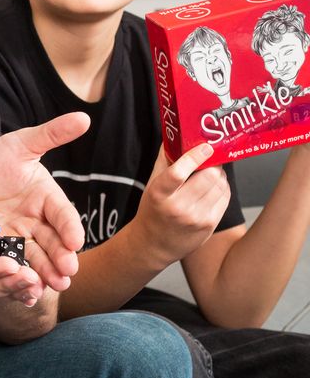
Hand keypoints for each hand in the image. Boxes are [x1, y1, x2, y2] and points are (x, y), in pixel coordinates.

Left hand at [0, 112, 90, 290]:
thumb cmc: (0, 161)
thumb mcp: (21, 144)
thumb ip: (50, 134)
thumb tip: (84, 117)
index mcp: (47, 199)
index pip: (63, 214)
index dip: (70, 227)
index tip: (76, 241)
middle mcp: (37, 223)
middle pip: (53, 243)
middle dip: (61, 259)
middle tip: (68, 275)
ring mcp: (17, 238)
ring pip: (34, 259)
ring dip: (43, 275)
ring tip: (49, 289)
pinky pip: (8, 266)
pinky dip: (17, 282)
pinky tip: (23, 296)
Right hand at [133, 144, 230, 266]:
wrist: (153, 244)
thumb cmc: (152, 209)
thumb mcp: (151, 184)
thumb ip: (165, 160)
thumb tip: (176, 133)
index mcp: (159, 194)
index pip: (178, 173)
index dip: (195, 157)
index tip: (205, 147)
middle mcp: (178, 208)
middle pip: (209, 176)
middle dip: (212, 165)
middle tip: (209, 161)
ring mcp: (196, 218)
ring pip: (220, 185)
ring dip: (218, 176)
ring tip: (209, 175)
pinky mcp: (209, 225)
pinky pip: (225, 198)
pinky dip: (222, 188)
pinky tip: (212, 189)